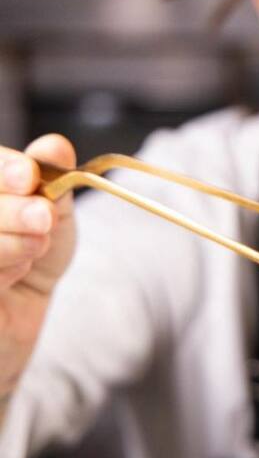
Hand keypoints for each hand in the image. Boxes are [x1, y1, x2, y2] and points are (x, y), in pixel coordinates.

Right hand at [0, 135, 76, 401]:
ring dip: (10, 242)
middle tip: (45, 217)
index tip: (29, 175)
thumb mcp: (52, 211)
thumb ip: (52, 178)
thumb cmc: (32, 252)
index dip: (3, 168)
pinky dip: (2, 271)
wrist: (23, 311)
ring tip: (37, 245)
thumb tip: (56, 146)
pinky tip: (18, 273)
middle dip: (12, 209)